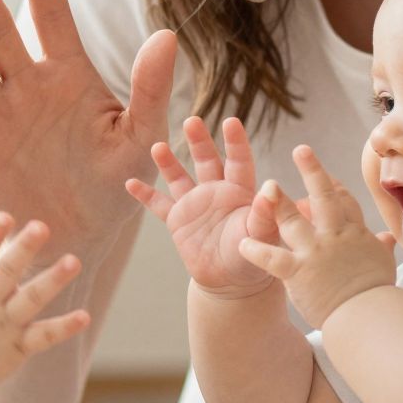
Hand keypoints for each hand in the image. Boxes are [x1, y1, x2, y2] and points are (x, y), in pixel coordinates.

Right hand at [0, 214, 90, 391]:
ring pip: (31, 299)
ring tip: (74, 261)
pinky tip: (85, 316)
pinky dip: (64, 328)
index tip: (6, 216)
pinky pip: (43, 337)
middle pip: (6, 272)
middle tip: (42, 226)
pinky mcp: (17, 349)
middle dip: (23, 249)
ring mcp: (3, 326)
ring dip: (52, 279)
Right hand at [125, 116, 281, 298]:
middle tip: (191, 121)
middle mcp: (216, 191)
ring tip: (158, 146)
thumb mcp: (262, 236)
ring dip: (168, 162)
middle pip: (207, 160)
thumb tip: (272, 187)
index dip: (235, 142)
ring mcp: (194, 203)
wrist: (231, 281)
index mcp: (241, 191)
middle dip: (199, 141)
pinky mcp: (177, 220)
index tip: (231, 121)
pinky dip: (145, 195)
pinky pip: (159, 205)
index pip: (239, 161)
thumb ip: (265, 213)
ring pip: (179, 177)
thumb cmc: (253, 258)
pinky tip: (130, 183)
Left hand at [237, 146, 396, 327]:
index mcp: (354, 234)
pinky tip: (242, 244)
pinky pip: (272, 258)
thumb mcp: (383, 265)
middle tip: (302, 150)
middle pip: (324, 197)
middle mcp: (334, 237)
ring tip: (267, 187)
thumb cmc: (376, 294)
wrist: (367, 316)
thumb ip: (382, 249)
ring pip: (293, 221)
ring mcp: (315, 252)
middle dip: (313, 171)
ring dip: (278, 203)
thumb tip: (389, 239)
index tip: (326, 176)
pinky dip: (256, 251)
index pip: (345, 202)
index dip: (335, 186)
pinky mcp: (298, 272)